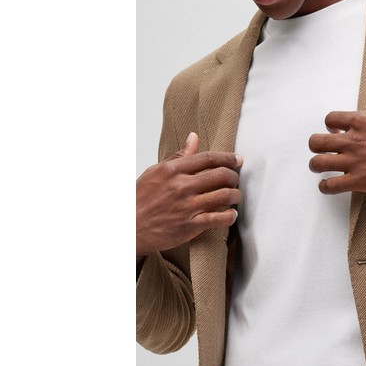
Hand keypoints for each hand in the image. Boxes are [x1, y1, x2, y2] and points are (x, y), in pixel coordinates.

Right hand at [136, 132, 242, 257]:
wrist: (127, 227)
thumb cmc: (141, 199)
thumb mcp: (156, 172)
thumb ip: (179, 156)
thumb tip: (194, 137)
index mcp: (173, 170)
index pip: (208, 158)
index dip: (228, 158)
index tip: (238, 159)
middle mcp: (181, 186)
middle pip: (221, 175)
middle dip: (234, 176)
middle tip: (235, 180)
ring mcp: (187, 206)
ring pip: (224, 195)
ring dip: (236, 195)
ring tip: (235, 196)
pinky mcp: (190, 225)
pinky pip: (219, 219)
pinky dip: (230, 216)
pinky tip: (231, 215)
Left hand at [308, 78, 365, 197]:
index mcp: (363, 120)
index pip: (330, 119)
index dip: (330, 125)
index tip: (334, 131)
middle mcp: (354, 140)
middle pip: (317, 141)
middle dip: (316, 146)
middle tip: (323, 150)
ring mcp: (356, 161)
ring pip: (318, 163)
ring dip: (317, 166)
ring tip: (321, 168)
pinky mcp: (361, 181)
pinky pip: (331, 185)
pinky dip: (325, 187)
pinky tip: (329, 186)